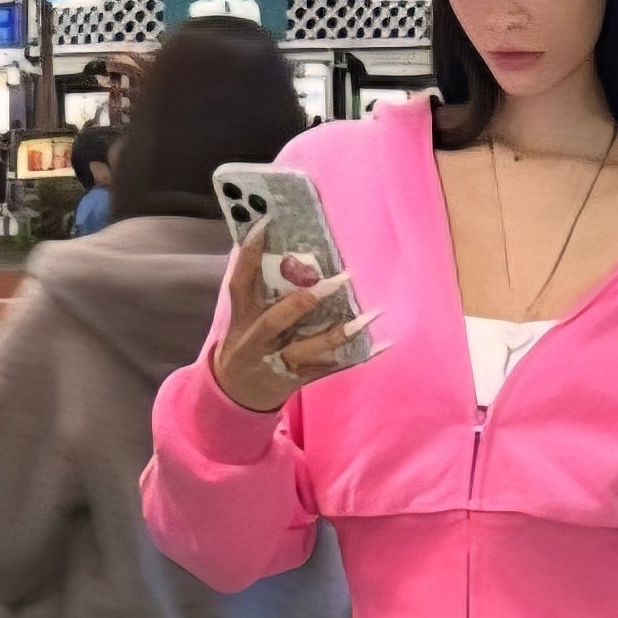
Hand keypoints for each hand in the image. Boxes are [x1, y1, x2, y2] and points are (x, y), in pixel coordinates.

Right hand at [210, 231, 363, 412]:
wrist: (236, 394)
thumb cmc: (245, 341)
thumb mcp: (241, 314)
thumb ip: (255, 284)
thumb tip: (271, 237)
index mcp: (241, 317)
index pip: (240, 282)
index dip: (249, 254)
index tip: (265, 222)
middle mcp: (256, 341)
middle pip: (276, 321)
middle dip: (304, 302)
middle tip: (339, 280)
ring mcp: (277, 362)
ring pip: (307, 350)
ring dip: (337, 334)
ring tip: (367, 317)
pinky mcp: (297, 378)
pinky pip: (329, 368)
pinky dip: (354, 357)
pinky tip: (381, 345)